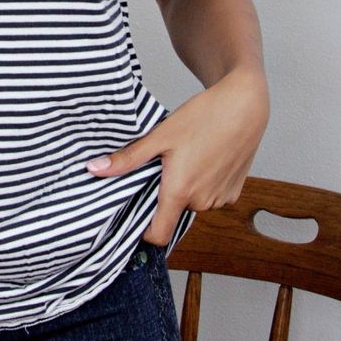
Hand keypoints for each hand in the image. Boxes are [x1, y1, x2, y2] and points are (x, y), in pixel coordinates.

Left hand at [86, 68, 269, 245]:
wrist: (244, 104)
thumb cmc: (204, 117)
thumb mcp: (160, 136)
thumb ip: (128, 158)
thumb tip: (95, 169)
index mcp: (181, 191)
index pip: (159, 235)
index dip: (145, 231)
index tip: (138, 214)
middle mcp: (203, 201)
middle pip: (174, 213)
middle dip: (165, 195)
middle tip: (163, 167)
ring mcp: (221, 198)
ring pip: (194, 203)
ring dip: (186, 189)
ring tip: (186, 158)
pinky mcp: (235, 191)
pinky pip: (212, 196)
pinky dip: (204, 184)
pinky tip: (204, 159)